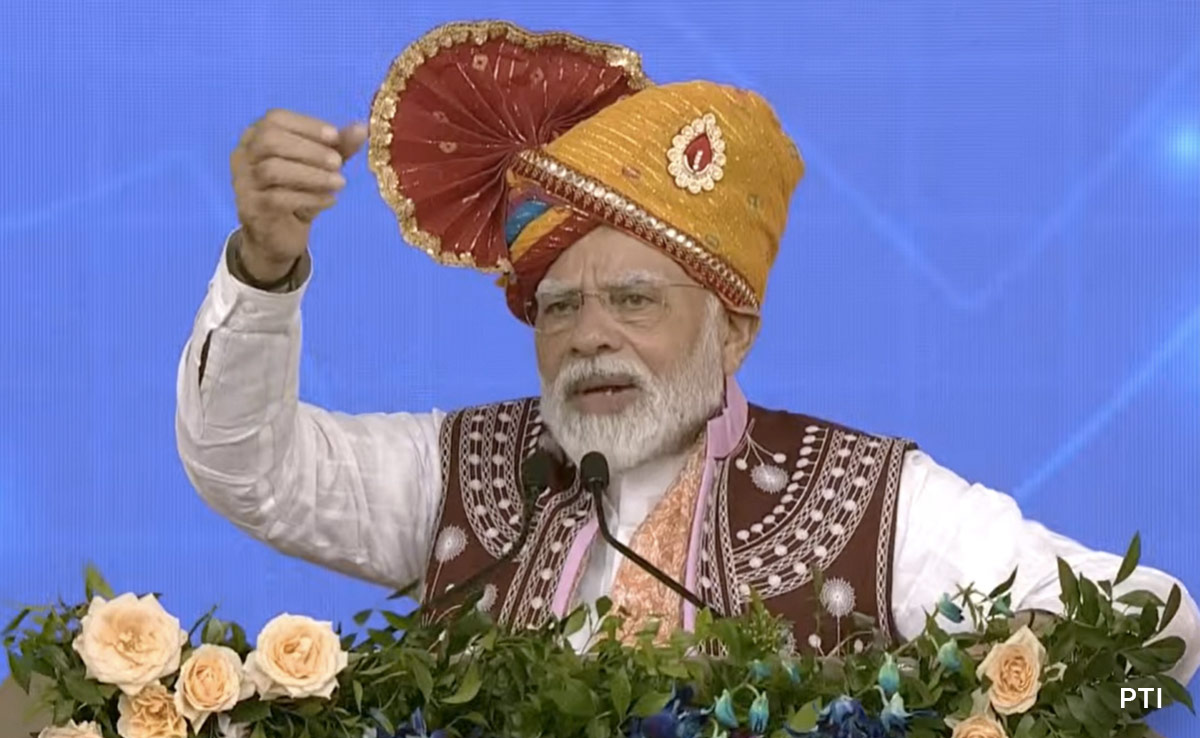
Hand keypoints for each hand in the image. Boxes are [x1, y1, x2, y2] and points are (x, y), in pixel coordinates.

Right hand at [230, 109, 366, 281]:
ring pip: (272, 170)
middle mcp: (243, 155)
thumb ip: (339, 147)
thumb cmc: (298, 192)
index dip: (306, 125)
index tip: (335, 136)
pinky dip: (309, 198)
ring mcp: (243, 183)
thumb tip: (362, 128)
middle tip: (338, 163)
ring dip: (311, 175)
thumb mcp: (320, 167)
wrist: (278, 236)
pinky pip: (277, 199)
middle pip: (270, 141)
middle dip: (308, 149)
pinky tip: (329, 201)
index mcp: (255, 136)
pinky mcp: (251, 209)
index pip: (275, 119)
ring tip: (339, 183)